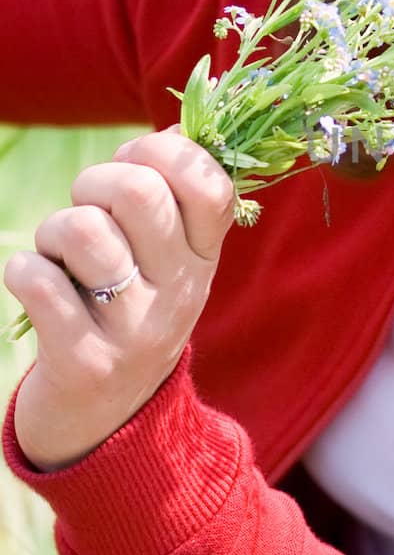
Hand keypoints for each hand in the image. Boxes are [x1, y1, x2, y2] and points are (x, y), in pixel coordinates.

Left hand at [4, 130, 233, 470]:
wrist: (108, 419)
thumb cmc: (128, 309)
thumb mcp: (170, 261)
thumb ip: (172, 200)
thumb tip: (169, 134)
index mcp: (205, 257)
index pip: (209, 183)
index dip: (165, 153)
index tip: (137, 164)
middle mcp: (181, 293)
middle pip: (139, 192)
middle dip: (95, 182)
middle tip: (88, 209)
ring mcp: (137, 331)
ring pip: (83, 231)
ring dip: (54, 230)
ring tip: (59, 256)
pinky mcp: (86, 362)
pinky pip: (39, 283)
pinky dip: (24, 270)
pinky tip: (35, 284)